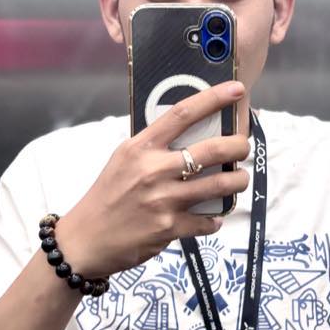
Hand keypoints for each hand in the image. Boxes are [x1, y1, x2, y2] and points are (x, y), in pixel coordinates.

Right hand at [55, 81, 249, 277]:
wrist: (85, 240)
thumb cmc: (107, 198)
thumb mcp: (123, 161)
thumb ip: (153, 147)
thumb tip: (190, 134)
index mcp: (140, 148)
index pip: (182, 113)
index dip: (213, 98)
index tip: (235, 90)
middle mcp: (153, 170)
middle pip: (212, 149)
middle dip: (239, 146)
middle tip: (244, 147)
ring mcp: (163, 200)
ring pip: (220, 185)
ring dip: (237, 182)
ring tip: (238, 180)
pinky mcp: (169, 228)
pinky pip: (207, 221)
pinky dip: (214, 220)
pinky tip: (211, 218)